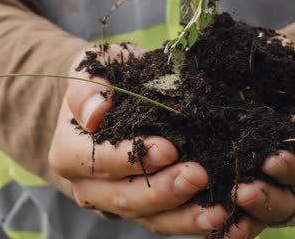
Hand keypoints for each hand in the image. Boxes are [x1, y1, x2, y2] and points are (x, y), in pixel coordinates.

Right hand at [48, 44, 228, 235]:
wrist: (114, 98)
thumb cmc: (107, 80)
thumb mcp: (95, 70)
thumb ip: (89, 89)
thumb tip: (95, 112)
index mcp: (69, 154)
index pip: (99, 162)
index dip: (133, 158)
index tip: (169, 149)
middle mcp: (89, 187)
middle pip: (126, 198)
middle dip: (165, 190)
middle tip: (200, 175)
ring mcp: (118, 203)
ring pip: (150, 218)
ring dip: (186, 217)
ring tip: (219, 209)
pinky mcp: (146, 211)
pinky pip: (170, 223)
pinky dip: (197, 223)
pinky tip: (225, 219)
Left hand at [227, 38, 294, 238]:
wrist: (259, 66)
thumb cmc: (289, 68)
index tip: (272, 160)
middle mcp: (294, 180)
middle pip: (289, 204)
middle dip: (268, 200)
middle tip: (243, 191)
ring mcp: (264, 187)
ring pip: (260, 216)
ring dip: (242, 217)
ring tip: (220, 210)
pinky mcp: (234, 188)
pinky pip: (233, 215)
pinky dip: (221, 223)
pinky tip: (205, 223)